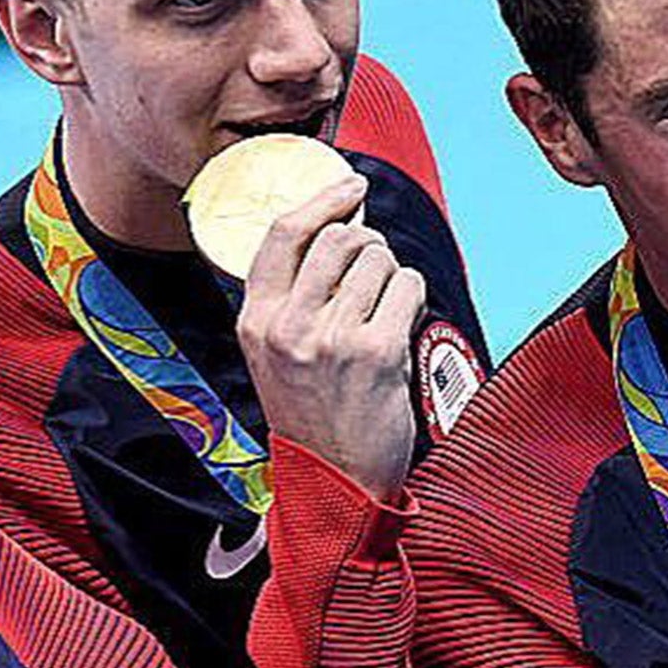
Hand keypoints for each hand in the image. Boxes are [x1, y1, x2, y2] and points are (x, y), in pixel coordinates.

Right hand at [237, 174, 426, 503]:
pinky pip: (407, 288)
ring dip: (391, 275)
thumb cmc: (313, 415)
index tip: (349, 185)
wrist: (335, 481)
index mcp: (255, 321)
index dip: (322, 200)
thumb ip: (292, 296)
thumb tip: (339, 225)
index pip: (284, 234)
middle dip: (367, 243)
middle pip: (339, 238)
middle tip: (373, 269)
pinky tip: (399, 328)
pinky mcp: (376, 352)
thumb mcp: (275, 354)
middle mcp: (289, 326)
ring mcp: (332, 338)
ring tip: (383, 311)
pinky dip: (411, 298)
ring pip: (378, 259)